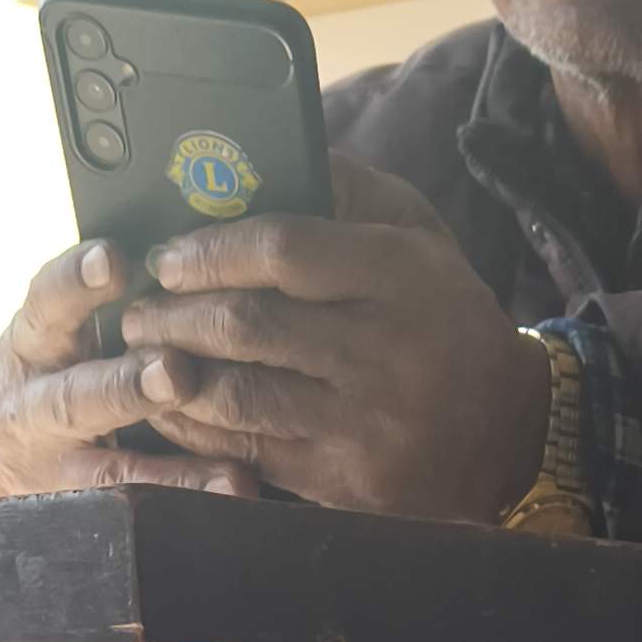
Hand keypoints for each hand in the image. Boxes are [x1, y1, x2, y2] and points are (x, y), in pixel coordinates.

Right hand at [0, 237, 256, 501]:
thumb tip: (185, 249)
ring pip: (111, 471)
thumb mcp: (53, 329)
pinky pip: (141, 510)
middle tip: (174, 371)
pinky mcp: (90, 512)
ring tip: (228, 470)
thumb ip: (97, 297)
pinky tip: (236, 490)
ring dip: (171, 469)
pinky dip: (190, 501)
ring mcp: (61, 468)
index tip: (111, 258)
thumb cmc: (49, 367)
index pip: (45, 305)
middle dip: (125, 386)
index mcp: (31, 345)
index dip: (73, 282)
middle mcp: (36, 409)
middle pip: (76, 399)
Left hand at [113, 157, 551, 522]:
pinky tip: (173, 405)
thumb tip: (258, 160)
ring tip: (143, 352)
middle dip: (171, 314)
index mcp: (403, 276)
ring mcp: (363, 424)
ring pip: (236, 393)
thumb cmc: (445, 319)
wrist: (506, 434)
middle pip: (247, 324)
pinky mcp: (343, 482)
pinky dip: (193, 427)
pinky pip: (245, 451)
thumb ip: (347, 191)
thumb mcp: (418, 238)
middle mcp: (385, 352)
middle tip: (135, 307)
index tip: (167, 256)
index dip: (209, 250)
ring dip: (170, 371)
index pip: (285, 250)